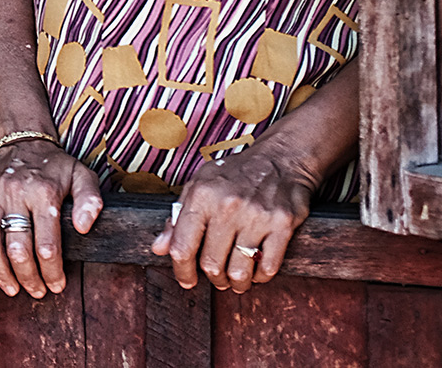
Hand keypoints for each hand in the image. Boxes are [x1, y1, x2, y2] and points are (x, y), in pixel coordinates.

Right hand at [0, 138, 102, 297]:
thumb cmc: (55, 166)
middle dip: (28, 277)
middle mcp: (15, 191)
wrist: (23, 139)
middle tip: (36, 291)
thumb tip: (83, 227)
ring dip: (1, 272)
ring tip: (12, 288)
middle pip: (17, 248)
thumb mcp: (82, 176)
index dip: (52, 272)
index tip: (56, 286)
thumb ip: (90, 200)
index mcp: (44, 191)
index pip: (46, 244)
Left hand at [151, 144, 315, 292]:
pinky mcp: (282, 225)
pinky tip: (256, 269)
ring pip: (239, 271)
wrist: (280, 158)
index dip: (182, 271)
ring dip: (236, 283)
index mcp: (201, 196)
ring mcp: (256, 216)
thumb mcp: (199, 186)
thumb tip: (159, 248)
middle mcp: (227, 206)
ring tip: (235, 279)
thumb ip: (177, 218)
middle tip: (217, 278)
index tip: (187, 280)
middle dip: (213, 278)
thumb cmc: (234, 175)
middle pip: (211, 264)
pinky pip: (268, 267)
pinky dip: (261, 276)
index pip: (182, 247)